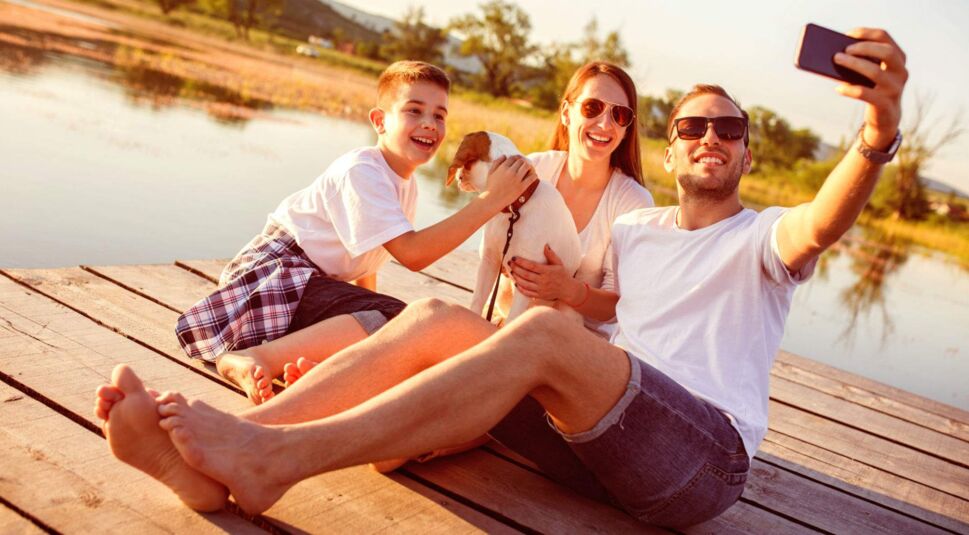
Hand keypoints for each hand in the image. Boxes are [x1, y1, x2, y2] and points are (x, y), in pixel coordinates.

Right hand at [481, 155, 537, 210]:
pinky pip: (531, 178)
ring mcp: (516, 179)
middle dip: (522, 162)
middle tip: (524, 165)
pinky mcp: (521, 187)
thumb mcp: (490, 173)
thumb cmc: (490, 187)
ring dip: (529, 166)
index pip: (513, 158)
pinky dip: (534, 175)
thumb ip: (496, 162)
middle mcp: (510, 171)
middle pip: (521, 161)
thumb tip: (504, 155)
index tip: (517, 162)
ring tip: (529, 169)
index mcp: (503, 167)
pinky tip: (534, 176)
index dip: (516, 159)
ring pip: (526, 166)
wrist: (492, 200)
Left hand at [509, 245, 581, 302]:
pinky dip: (520, 288)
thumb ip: (551, 255)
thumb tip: (545, 245)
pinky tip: (516, 283)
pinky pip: (527, 293)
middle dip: (516, 268)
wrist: (567, 290)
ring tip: (511, 271)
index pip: (532, 266)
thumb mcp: (559, 263)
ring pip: (525, 284)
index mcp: (547, 271)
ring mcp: (541, 289)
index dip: (522, 262)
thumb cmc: (562, 275)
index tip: (514, 258)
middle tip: (510, 263)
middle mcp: (543, 281)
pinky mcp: (540, 295)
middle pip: (526, 275)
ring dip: (516, 277)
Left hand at [834, 28, 907, 148]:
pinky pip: (866, 94)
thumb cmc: (873, 89)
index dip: (866, 33)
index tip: (847, 34)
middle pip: (886, 52)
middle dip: (864, 48)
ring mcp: (895, 89)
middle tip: (843, 50)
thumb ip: (860, 62)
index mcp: (898, 58)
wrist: (884, 119)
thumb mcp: (869, 74)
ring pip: (875, 72)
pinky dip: (850, 89)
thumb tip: (835, 54)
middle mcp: (901, 72)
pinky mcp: (885, 105)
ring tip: (836, 60)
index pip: (885, 37)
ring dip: (854, 64)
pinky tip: (838, 88)